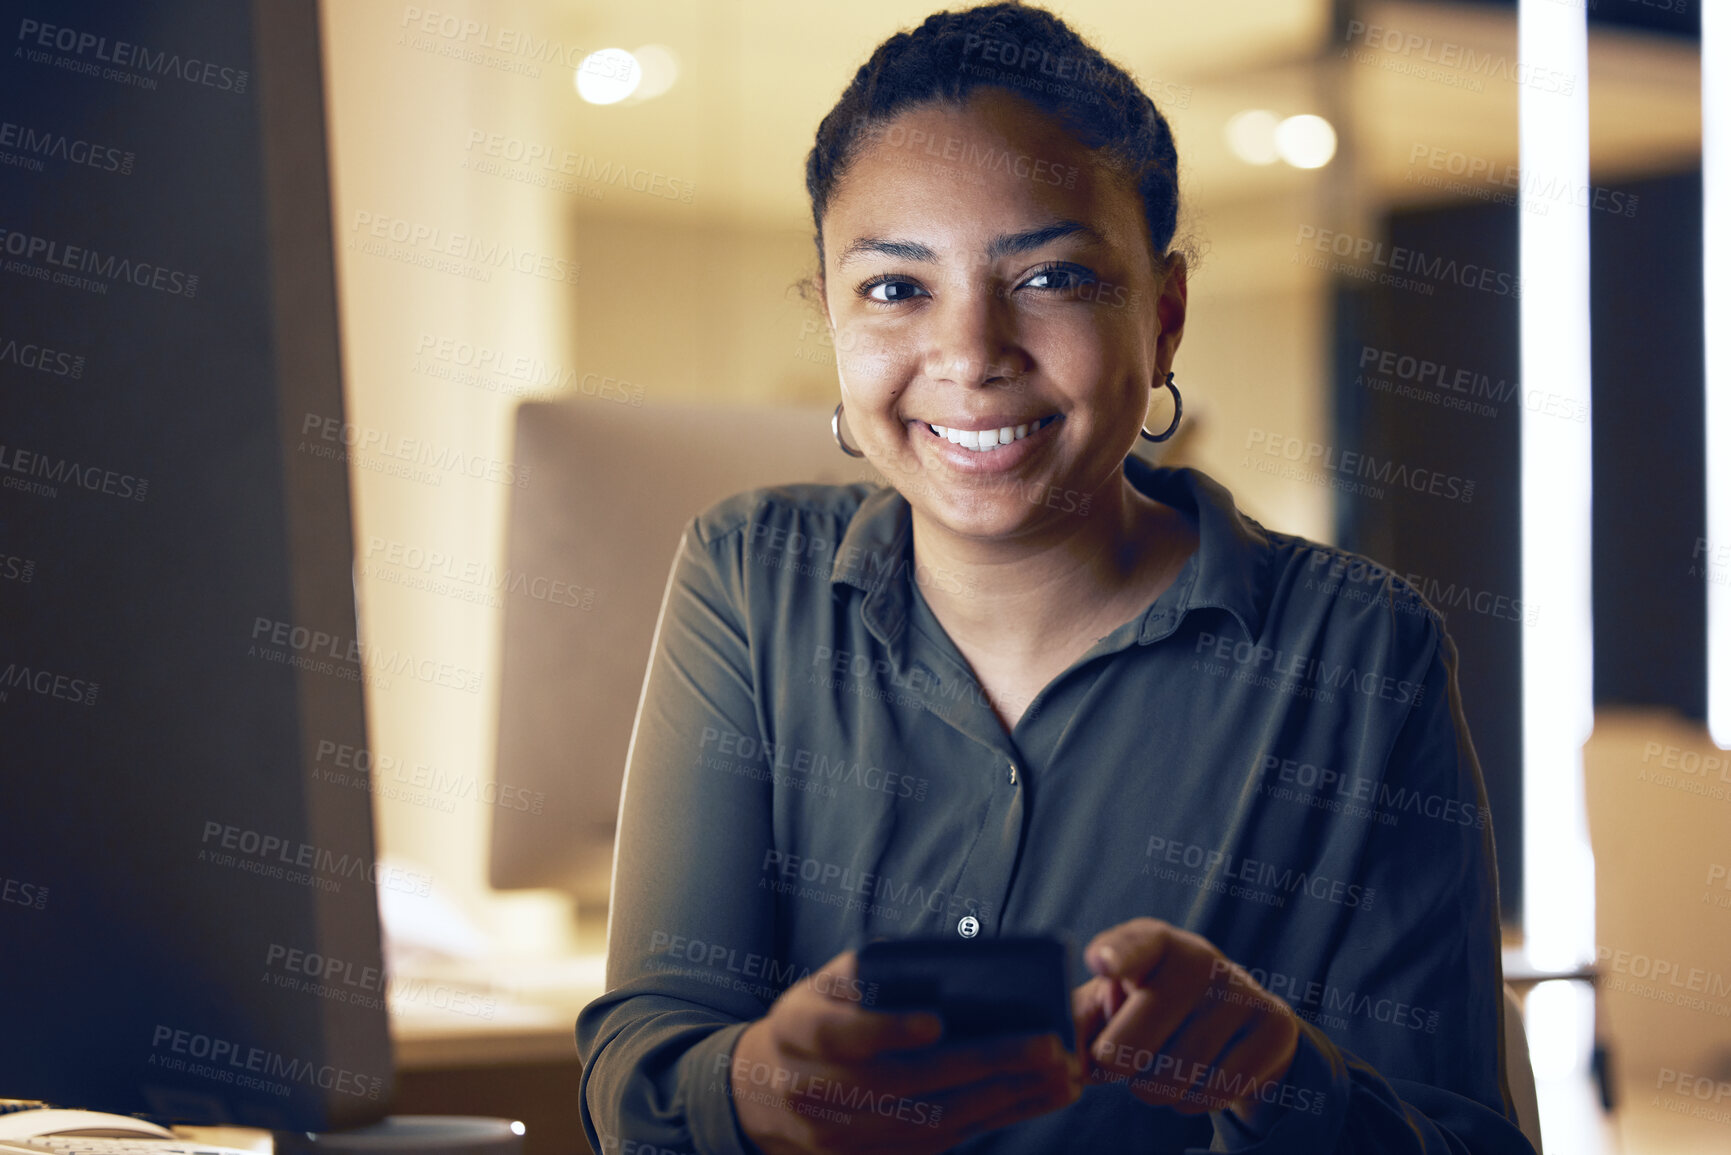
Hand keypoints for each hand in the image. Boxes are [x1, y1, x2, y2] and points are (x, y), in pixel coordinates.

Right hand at [728, 949, 1082, 1154]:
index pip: (841, 1036)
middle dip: (982, 1064)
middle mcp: (817, 1091)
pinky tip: (1036, 1096)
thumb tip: (935, 966)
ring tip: (1060, 1072)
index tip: (935, 1021)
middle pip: (905, 1084)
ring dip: (1003, 1098)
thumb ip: (867, 972)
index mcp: (798, 1033)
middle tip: (1045, 1044)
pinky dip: (994, 1118)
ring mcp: (844, 1136)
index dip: (886, 1030)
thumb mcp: (820, 984)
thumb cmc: (811, 1020)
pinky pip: (941, 1143)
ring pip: (931, 1122)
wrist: (764, 1093)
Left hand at [1071, 918, 1299, 1130]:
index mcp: (1153, 941)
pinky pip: (1212, 1092)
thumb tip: (1068, 1054)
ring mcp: (1242, 990)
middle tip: (1120, 1061)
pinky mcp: (1275, 1026)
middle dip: (1118, 1065)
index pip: (1133, 944)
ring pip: (1173, 1075)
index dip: (1117, 955)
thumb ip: (1083, 1019)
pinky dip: (1192, 1100)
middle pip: (1137, 1039)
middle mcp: (1200, 958)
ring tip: (1163, 1066)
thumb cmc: (1154, 1009)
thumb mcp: (1115, 1001)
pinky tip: (1198, 1076)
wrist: (1236, 1024)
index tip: (1103, 965)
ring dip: (1154, 1089)